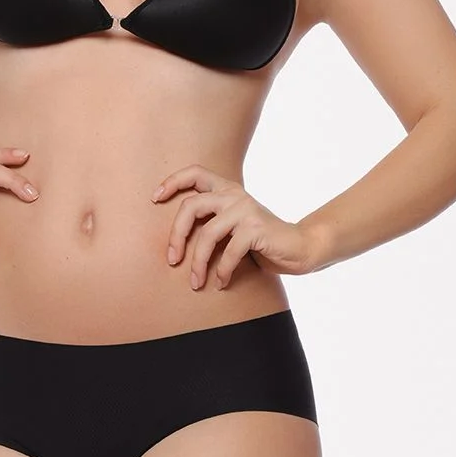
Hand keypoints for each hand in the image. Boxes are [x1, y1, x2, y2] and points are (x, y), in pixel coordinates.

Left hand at [150, 165, 315, 288]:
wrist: (300, 247)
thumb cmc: (260, 241)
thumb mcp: (232, 226)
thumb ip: (212, 222)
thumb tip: (175, 240)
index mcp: (227, 190)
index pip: (195, 173)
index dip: (172, 182)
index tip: (155, 198)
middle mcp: (234, 195)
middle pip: (191, 206)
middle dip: (176, 236)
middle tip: (172, 260)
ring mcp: (245, 210)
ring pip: (207, 235)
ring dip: (198, 263)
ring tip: (195, 282)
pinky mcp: (255, 228)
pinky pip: (228, 253)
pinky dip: (222, 272)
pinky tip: (220, 283)